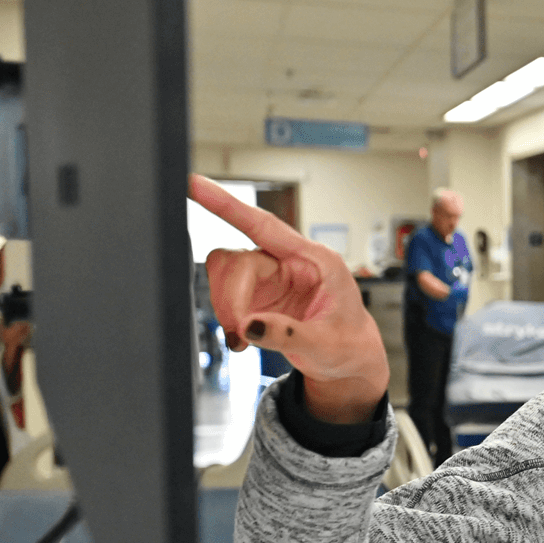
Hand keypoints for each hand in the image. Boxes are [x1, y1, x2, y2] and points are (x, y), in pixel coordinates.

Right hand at [193, 174, 388, 422]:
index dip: (228, 204)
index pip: (264, 225)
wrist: (348, 359)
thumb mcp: (327, 344)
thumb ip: (289, 335)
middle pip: (235, 260)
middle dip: (230, 298)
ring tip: (245, 337)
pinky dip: (227, 318)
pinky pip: (224, 296)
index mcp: (314, 260)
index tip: (195, 184)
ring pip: (223, 276)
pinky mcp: (256, 295)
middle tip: (240, 331)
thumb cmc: (348, 343)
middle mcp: (288, 262)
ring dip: (225, 308)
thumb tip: (250, 327)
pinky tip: (244, 337)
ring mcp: (270, 278)